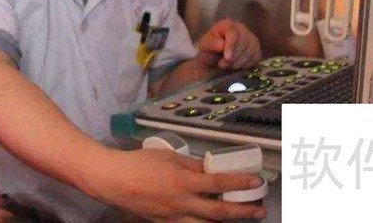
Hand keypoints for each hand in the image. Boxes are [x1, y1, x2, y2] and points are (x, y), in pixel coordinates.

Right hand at [85, 148, 266, 221]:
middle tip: (259, 211)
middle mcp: (182, 203)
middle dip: (242, 212)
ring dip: (226, 222)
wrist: (113, 180)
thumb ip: (191, 164)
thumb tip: (210, 169)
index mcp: (183, 182)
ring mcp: (174, 217)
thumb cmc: (139, 163)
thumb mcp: (168, 156)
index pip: (219, 184)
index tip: (256, 182)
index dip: (240, 183)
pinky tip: (209, 219)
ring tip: (239, 217)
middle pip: (219, 213)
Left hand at [197, 19, 261, 70]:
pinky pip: (256, 57)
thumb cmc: (209, 50)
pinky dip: (246, 64)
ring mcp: (251, 38)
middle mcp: (242, 29)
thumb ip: (211, 43)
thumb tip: (221, 44)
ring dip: (239, 62)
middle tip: (222, 65)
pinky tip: (236, 66)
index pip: (233, 33)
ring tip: (228, 66)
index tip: (227, 58)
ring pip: (251, 51)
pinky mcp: (256, 49)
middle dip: (234, 57)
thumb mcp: (205, 46)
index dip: (231, 46)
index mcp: (228, 25)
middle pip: (244, 42)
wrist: (215, 60)